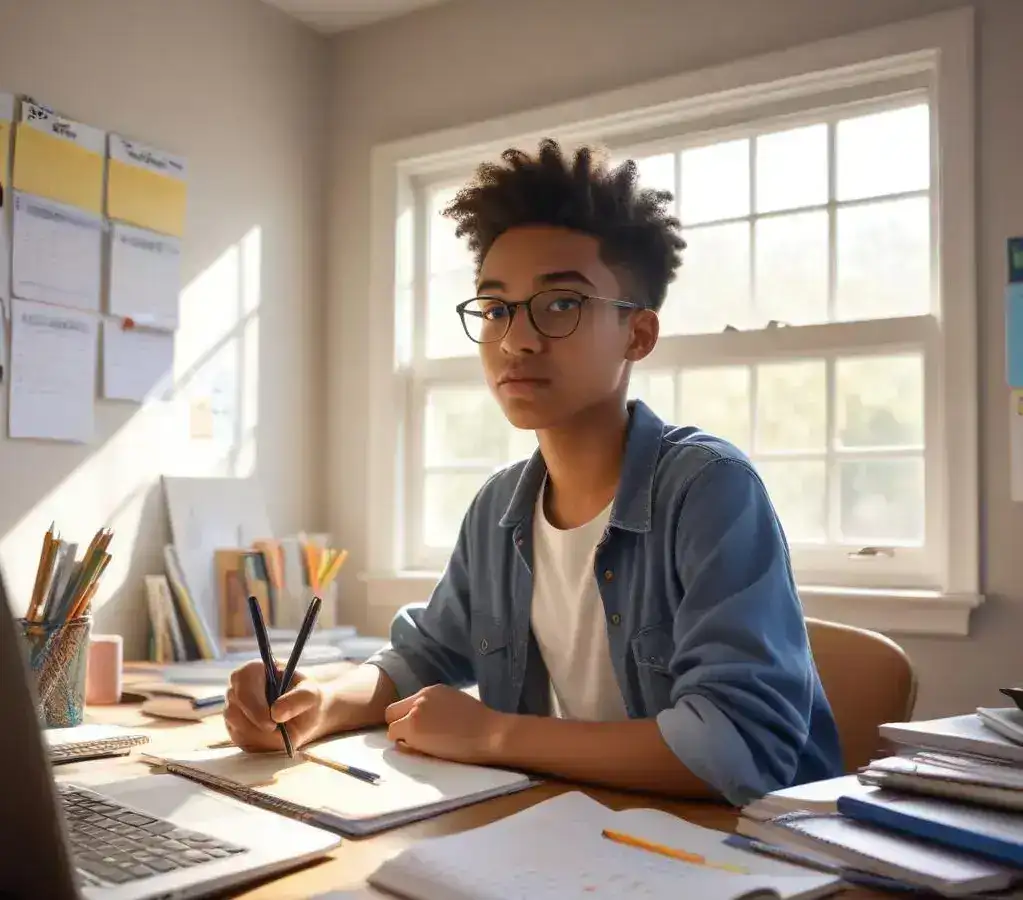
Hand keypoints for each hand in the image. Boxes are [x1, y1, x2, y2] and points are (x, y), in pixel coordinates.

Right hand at [224, 660, 329, 752]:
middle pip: (234, 708)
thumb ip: (297, 699)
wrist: (305, 715)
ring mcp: (233, 709)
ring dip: (260, 736)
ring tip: (282, 732)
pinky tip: (274, 738)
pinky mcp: (235, 729)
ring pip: (236, 727)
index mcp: (254, 670)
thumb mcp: (310, 694)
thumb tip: (276, 713)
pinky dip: (259, 744)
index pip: (242, 681)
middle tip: (278, 732)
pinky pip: (240, 740)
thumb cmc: (306, 698)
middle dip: (257, 724)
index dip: (254, 703)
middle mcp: (238, 688)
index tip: (271, 721)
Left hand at [384, 685, 507, 764]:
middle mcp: (420, 698)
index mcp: (432, 691)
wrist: (490, 733)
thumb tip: (425, 723)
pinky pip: (396, 739)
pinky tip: (423, 751)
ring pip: (393, 728)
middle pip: (392, 712)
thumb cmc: (481, 725)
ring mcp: (415, 712)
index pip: (406, 704)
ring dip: (403, 739)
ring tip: (423, 748)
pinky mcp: (413, 728)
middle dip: (399, 727)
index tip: (417, 731)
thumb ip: (436, 708)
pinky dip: (405, 747)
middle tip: (413, 741)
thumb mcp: (455, 705)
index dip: (407, 718)